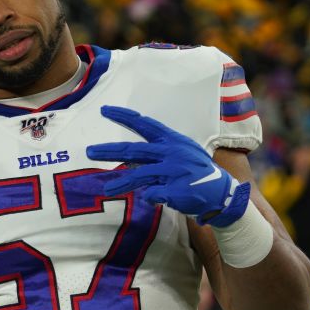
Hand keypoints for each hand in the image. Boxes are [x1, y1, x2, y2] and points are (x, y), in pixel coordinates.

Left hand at [86, 106, 250, 225]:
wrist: (221, 194)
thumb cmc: (196, 172)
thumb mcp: (182, 153)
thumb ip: (157, 152)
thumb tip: (129, 155)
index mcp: (172, 140)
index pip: (144, 124)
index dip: (124, 116)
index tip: (104, 110)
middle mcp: (172, 152)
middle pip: (134, 150)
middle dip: (109, 150)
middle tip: (88, 151)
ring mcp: (174, 171)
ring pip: (139, 175)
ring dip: (121, 182)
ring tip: (106, 188)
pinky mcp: (176, 190)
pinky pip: (152, 194)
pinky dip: (148, 196)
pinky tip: (149, 198)